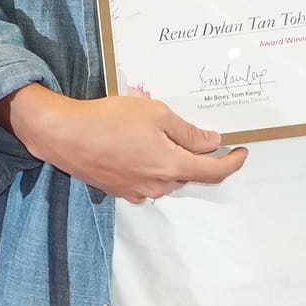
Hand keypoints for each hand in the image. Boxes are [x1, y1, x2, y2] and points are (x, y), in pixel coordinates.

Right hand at [7, 82, 246, 204]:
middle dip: (195, 154)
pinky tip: (136, 145)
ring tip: (152, 131)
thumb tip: (212, 142)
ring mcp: (138, 192)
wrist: (63, 135)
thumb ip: (188, 132)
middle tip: (188, 129)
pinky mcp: (120, 191)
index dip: (232, 163)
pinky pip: (147, 180)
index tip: (242, 151)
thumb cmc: (110, 119)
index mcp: (171, 166)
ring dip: (170, 158)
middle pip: (190, 173)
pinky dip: (151, 165)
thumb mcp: (156, 114)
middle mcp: (158, 186)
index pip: (214, 172)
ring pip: (168, 177)